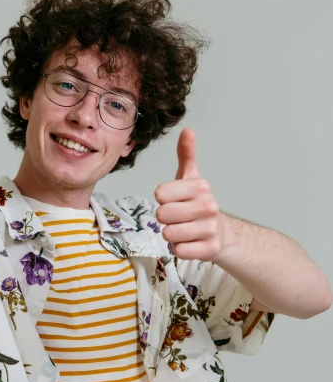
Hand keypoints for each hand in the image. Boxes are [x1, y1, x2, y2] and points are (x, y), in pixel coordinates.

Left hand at [154, 128, 224, 260]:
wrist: (221, 232)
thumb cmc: (197, 204)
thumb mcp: (190, 178)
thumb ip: (186, 155)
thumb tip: (187, 130)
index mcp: (200, 187)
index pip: (160, 194)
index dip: (162, 200)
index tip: (172, 200)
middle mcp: (208, 206)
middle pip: (162, 215)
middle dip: (165, 219)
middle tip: (177, 217)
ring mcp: (210, 229)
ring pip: (169, 234)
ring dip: (171, 235)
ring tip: (183, 229)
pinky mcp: (209, 249)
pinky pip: (178, 251)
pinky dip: (179, 249)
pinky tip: (189, 242)